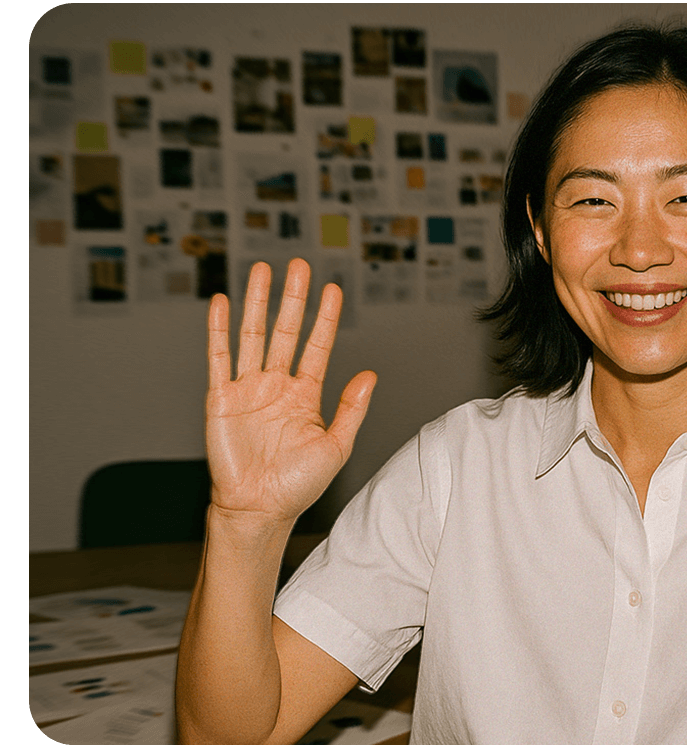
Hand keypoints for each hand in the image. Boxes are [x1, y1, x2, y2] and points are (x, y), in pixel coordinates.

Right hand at [205, 258, 375, 525]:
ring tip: (264, 270)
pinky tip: (221, 302)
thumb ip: (352, 408)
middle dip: (293, 298)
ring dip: (258, 302)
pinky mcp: (220, 399)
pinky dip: (218, 329)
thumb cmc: (297, 485)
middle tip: (299, 265)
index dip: (325, 317)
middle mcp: (277, 386)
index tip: (333, 289)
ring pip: (253, 335)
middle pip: (286, 331)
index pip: (317, 345)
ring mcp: (248, 389)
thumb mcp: (336, 445)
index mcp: (305, 395)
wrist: (258, 509)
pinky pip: (219, 357)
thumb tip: (370, 375)